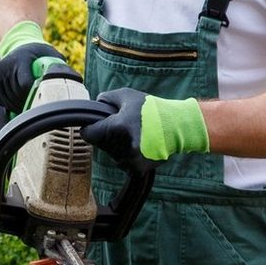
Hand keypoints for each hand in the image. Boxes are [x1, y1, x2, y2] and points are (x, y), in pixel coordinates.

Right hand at [0, 21, 67, 114]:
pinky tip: (18, 107)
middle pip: (16, 93)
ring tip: (28, 109)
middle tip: (37, 109)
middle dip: (26, 103)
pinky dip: (9, 105)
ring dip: (18, 106)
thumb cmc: (37, 51)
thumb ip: (59, 64)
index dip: (33, 95)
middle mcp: (6, 66)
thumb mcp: (49, 52)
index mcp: (20, 59)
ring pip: (8, 98)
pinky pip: (0, 99)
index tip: (41, 99)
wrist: (18, 45)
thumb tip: (75, 78)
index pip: (25, 83)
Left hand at [80, 88, 208, 171]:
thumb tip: (93, 107)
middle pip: (100, 144)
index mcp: (116, 127)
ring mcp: (129, 160)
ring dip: (117, 147)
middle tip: (123, 126)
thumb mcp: (126, 95)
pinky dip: (128, 156)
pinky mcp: (136, 169)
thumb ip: (104, 99)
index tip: (95, 125)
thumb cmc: (151, 109)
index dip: (90, 128)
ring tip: (135, 135)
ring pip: (112, 155)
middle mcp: (121, 147)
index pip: (87, 134)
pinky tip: (140, 146)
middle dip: (106, 135)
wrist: (178, 127)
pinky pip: (123, 163)